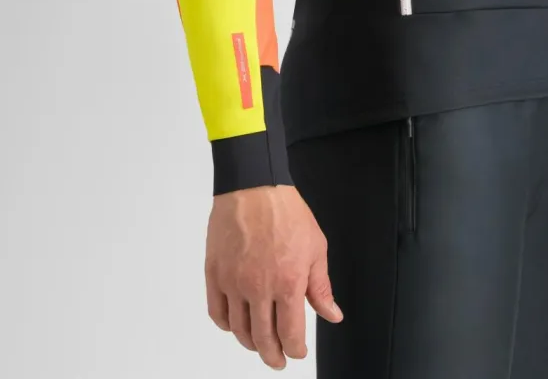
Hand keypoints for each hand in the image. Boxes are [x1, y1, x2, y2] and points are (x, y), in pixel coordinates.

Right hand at [205, 185, 342, 368]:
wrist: (254, 186)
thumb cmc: (286, 211)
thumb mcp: (316, 247)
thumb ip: (321, 287)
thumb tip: (332, 314)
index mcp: (288, 283)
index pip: (290, 334)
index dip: (295, 350)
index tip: (297, 352)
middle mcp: (259, 288)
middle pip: (263, 339)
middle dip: (273, 355)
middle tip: (278, 360)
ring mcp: (233, 283)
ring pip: (239, 330)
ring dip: (251, 343)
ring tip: (259, 344)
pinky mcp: (215, 274)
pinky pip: (217, 313)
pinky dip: (227, 325)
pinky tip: (236, 324)